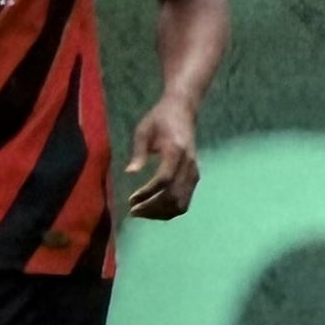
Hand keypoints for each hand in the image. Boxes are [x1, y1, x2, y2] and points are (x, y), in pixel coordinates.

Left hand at [125, 95, 198, 219]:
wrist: (183, 111)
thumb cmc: (160, 119)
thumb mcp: (144, 130)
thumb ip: (138, 152)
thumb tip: (130, 173)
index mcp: (176, 151)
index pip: (164, 180)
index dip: (147, 193)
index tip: (131, 200)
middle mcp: (189, 164)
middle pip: (174, 196)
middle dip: (152, 208)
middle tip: (133, 211)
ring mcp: (194, 172)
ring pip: (181, 203)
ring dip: (161, 213)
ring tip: (142, 213)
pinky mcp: (195, 176)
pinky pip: (185, 201)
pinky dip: (169, 210)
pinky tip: (154, 209)